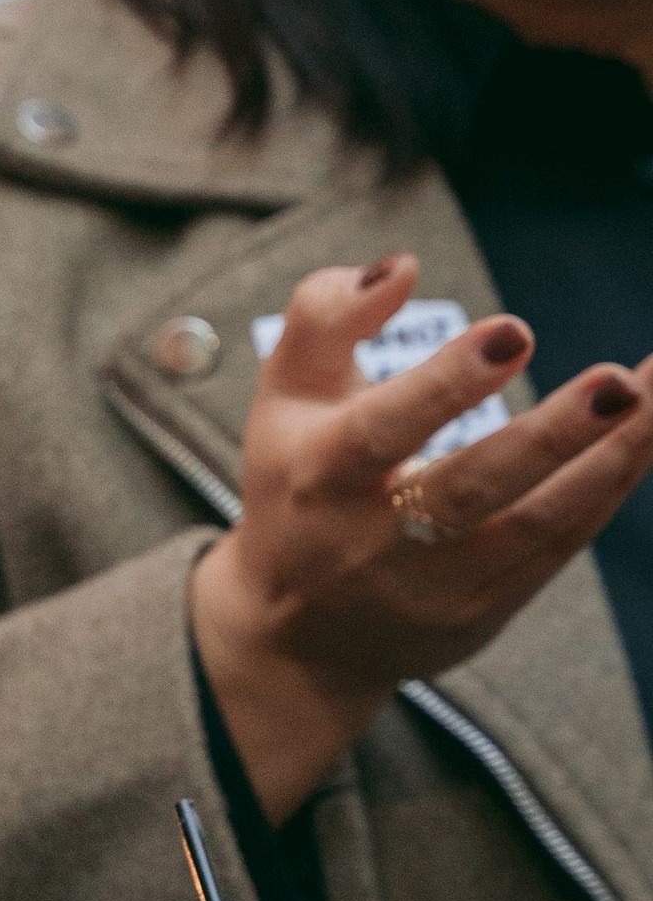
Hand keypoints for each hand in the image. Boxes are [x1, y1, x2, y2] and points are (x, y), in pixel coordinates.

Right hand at [192, 254, 652, 824]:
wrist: (299, 634)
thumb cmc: (298, 485)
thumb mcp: (284, 396)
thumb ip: (326, 315)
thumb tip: (401, 266)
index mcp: (321, 474)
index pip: (384, 428)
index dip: (449, 382)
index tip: (514, 331)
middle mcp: (377, 538)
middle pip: (473, 487)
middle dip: (551, 435)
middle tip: (618, 381)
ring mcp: (438, 584)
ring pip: (539, 524)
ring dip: (610, 461)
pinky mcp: (486, 610)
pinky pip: (560, 547)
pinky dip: (605, 489)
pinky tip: (644, 437)